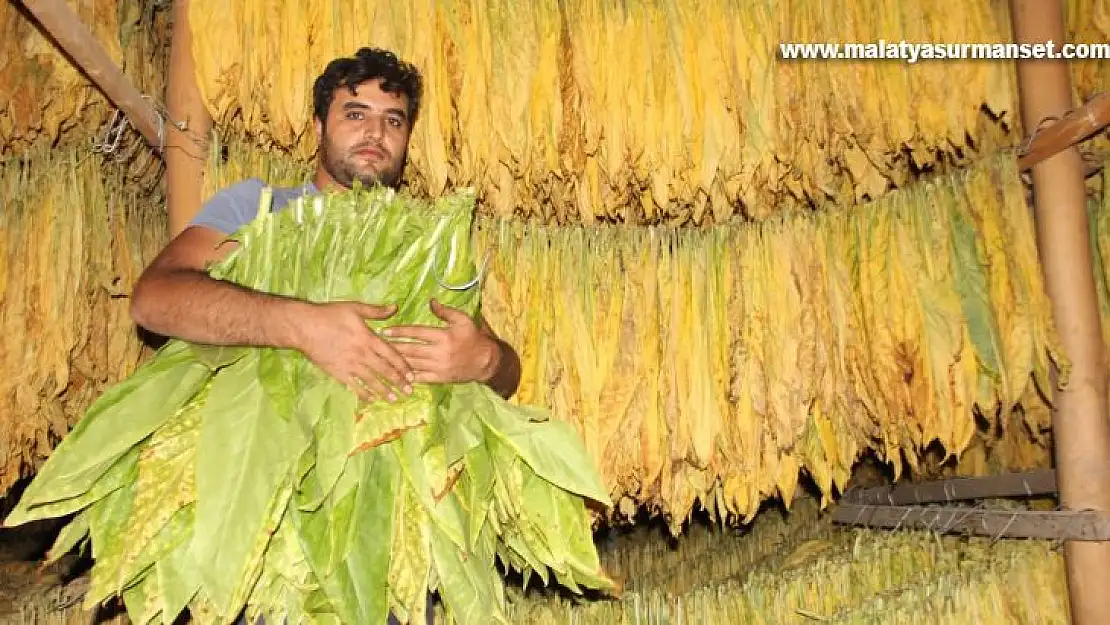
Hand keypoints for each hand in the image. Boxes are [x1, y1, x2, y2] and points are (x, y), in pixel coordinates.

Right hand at [292, 301, 414, 401]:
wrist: (304, 326)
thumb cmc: (329, 314)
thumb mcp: (354, 308)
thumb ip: (376, 311)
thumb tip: (395, 308)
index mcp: (368, 338)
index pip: (391, 355)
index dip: (403, 366)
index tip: (412, 375)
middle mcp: (362, 354)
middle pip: (385, 370)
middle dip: (398, 382)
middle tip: (409, 392)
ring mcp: (350, 364)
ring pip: (371, 380)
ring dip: (383, 391)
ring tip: (394, 399)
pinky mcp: (337, 372)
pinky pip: (353, 385)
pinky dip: (363, 393)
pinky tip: (370, 400)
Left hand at [382, 299, 499, 384]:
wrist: (485, 361)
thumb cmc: (473, 337)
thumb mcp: (463, 320)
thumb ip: (445, 311)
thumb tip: (430, 301)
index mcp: (444, 336)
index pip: (417, 333)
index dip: (399, 331)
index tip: (384, 330)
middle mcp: (439, 352)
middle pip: (411, 349)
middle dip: (392, 346)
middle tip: (376, 344)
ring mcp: (439, 367)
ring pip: (413, 364)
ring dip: (396, 360)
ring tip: (382, 357)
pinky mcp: (440, 378)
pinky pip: (420, 378)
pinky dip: (407, 375)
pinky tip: (395, 373)